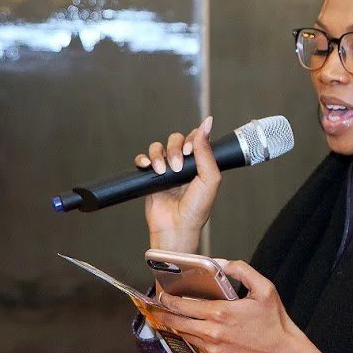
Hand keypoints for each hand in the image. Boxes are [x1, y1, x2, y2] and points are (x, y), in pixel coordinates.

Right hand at [135, 116, 220, 253]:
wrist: (176, 228)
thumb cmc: (196, 209)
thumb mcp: (209, 178)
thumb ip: (206, 151)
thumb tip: (207, 124)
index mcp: (200, 163)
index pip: (195, 138)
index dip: (191, 139)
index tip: (190, 151)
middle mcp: (183, 165)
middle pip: (175, 140)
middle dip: (174, 148)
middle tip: (177, 166)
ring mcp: (166, 170)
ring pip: (158, 147)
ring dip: (158, 155)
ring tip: (162, 171)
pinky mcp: (150, 178)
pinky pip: (142, 160)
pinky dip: (142, 159)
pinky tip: (147, 167)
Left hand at [151, 260, 298, 352]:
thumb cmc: (274, 320)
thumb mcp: (264, 288)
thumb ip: (241, 270)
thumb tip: (221, 263)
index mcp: (221, 313)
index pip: (183, 305)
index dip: (169, 300)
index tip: (162, 295)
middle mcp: (212, 333)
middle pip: (177, 322)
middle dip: (164, 314)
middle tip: (157, 307)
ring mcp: (212, 350)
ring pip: (185, 335)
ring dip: (178, 325)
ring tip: (173, 316)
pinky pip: (196, 347)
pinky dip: (194, 337)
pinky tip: (196, 329)